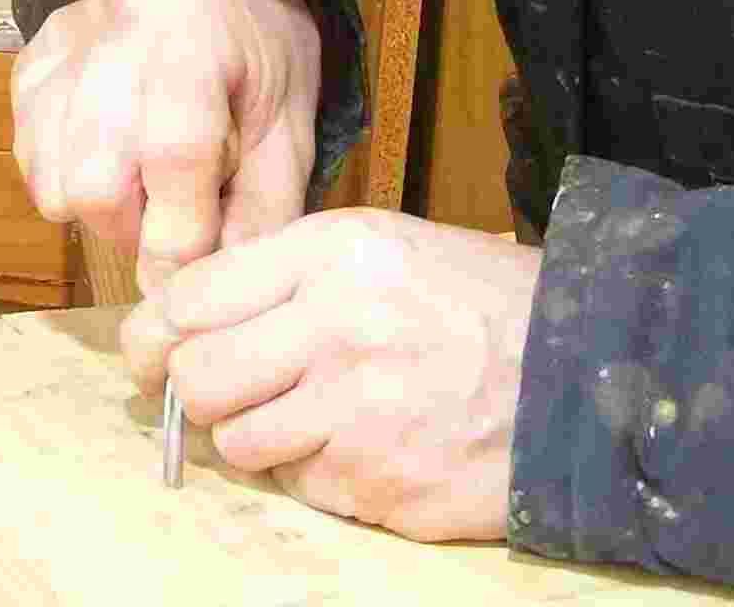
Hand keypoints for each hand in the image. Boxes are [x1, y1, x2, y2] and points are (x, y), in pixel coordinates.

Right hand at [11, 0, 319, 292]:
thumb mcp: (289, 120)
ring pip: (52, 181)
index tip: (196, 275)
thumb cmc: (257, 49)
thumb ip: (263, 206)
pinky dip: (65, 174)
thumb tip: (217, 286)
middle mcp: (113, 43)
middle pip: (95, 186)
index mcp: (192, 48)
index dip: (184, 241)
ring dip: (98, 207)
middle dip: (135, 228)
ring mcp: (60, 51)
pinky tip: (109, 150)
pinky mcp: (29, 62)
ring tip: (141, 177)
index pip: (174, 161)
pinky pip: (28, 153)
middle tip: (172, 211)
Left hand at [121, 208, 540, 540]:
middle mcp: (335, 328)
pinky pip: (300, 487)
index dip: (159, 330)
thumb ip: (283, 274)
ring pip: (238, 442)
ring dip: (255, 435)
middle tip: (220, 388)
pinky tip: (360, 443)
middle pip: (198, 376)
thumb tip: (183, 317)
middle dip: (195, 389)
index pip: (193, 297)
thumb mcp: (379, 247)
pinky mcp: (379, 484)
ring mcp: (356, 413)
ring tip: (306, 413)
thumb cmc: (471, 301)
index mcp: (331, 255)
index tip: (153, 348)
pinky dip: (314, 473)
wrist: (580, 372)